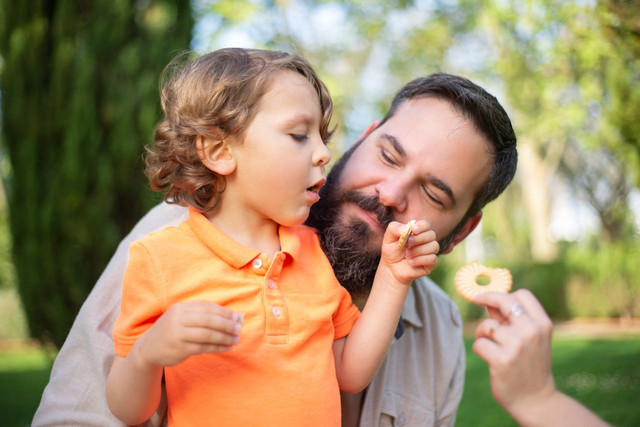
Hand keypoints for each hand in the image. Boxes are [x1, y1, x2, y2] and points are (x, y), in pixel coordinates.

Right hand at [133, 300, 240, 367]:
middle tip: (238, 329)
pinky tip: (226, 347)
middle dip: (226, 325)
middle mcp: (179, 318)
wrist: (149, 347)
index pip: (207, 307)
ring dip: (224, 337)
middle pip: (209, 320)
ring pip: (207, 334)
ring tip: (235, 340)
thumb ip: (202, 315)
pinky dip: (217, 347)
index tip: (237, 317)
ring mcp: (178, 334)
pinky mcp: (180, 349)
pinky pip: (203, 347)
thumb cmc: (172, 330)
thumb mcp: (182, 317)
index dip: (224, 312)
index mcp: (181, 307)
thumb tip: (231, 317)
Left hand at [380, 220, 438, 284]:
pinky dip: (420, 260)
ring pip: (434, 246)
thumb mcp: (388, 238)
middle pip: (431, 234)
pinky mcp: (431, 263)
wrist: (391, 269)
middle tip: (407, 243)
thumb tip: (405, 228)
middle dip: (419, 239)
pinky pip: (433, 258)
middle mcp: (426, 240)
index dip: (421, 226)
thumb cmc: (392, 251)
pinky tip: (410, 262)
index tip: (413, 230)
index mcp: (417, 231)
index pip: (426, 224)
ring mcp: (430, 251)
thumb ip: (394, 228)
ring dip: (419, 250)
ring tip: (407, 255)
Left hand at [472, 289, 554, 416]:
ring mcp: (517, 346)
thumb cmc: (529, 365)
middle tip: (476, 299)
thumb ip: (512, 320)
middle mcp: (532, 332)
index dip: (503, 294)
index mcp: (543, 324)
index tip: (488, 296)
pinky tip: (489, 358)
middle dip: (487, 297)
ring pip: (487, 325)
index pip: (522, 295)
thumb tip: (489, 301)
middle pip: (504, 300)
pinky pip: (479, 343)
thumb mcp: (530, 339)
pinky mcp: (502, 360)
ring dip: (482, 333)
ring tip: (490, 345)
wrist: (536, 400)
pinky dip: (479, 348)